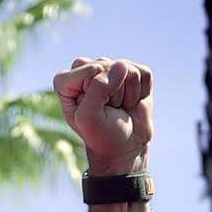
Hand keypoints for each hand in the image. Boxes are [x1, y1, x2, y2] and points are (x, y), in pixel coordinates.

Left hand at [55, 56, 153, 175]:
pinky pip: (144, 74)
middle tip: (108, 111)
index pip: (87, 68)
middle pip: (106, 65)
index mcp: (67, 82)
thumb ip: (98, 88)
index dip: (95, 89)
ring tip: (119, 108)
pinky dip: (141, 92)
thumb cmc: (101, 134)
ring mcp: (112, 70)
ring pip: (127, 69)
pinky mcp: (135, 72)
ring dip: (127, 95)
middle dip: (112, 93)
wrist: (125, 147)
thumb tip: (122, 64)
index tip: (94, 110)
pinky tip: (131, 103)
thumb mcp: (89, 117)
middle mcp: (88, 71)